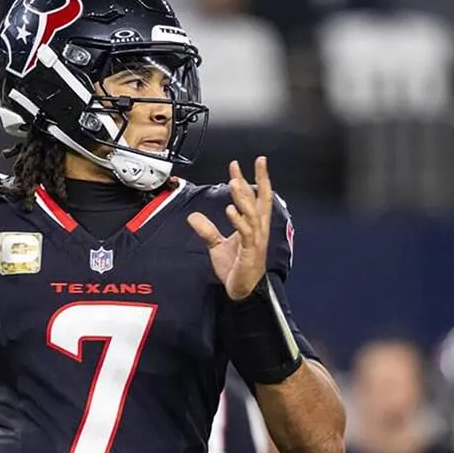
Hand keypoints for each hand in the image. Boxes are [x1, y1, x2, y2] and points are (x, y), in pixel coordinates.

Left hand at [187, 157, 272, 300]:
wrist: (241, 291)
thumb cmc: (235, 268)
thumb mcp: (217, 245)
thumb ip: (207, 230)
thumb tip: (192, 216)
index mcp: (254, 226)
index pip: (256, 198)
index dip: (253, 180)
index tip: (246, 164)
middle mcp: (258, 230)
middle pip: (261, 200)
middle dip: (259, 180)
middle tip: (254, 162)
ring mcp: (256, 241)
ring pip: (253, 214)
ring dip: (244, 198)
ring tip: (235, 182)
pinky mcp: (250, 252)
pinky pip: (246, 233)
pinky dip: (239, 221)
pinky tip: (231, 209)